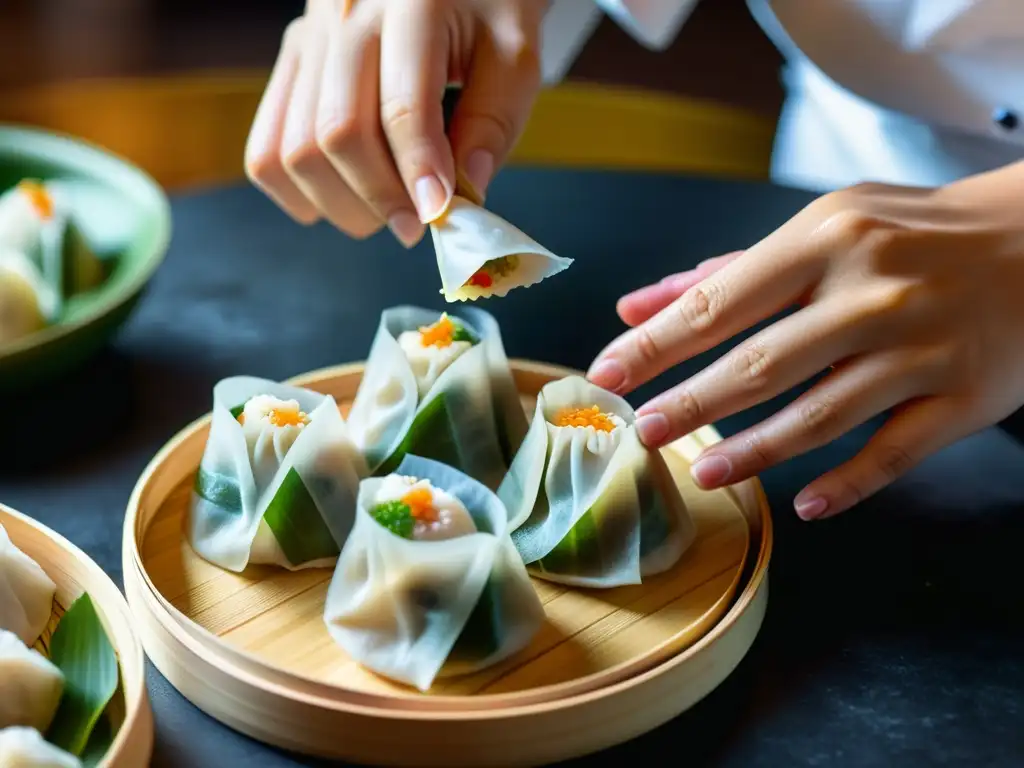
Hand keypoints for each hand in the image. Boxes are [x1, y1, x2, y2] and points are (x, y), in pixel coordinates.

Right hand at [244, 0, 544, 246]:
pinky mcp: (291, 58)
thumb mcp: (515, 54)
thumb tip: (462, 195)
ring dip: (342, 202)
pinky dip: (299, 191)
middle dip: (380, 197)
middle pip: (338, 134)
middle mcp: (346, 14)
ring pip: (295, 149)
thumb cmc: (488, 7)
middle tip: (415, 223)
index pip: (401, 107)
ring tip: (386, 210)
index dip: (419, 173)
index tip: (438, 216)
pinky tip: (343, 196)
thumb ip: (494, 122)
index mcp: (411, 4)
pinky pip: (266, 148)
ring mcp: (309, 36)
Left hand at [588, 165, 1023, 519]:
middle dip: (690, 403)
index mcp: (827, 238)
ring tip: (702, 472)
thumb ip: (727, 270)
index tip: (605, 375)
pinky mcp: (965, 398)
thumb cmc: (913, 234)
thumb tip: (636, 308)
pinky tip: (807, 505)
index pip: (719, 302)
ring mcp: (922, 348)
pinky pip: (896, 453)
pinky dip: (849, 483)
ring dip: (754, 451)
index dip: (655, 346)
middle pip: (761, 364)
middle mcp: (872, 293)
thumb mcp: (823, 227)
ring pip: (821, 416)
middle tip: (641, 433)